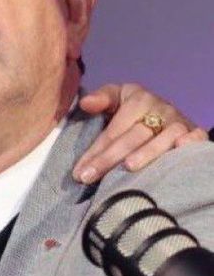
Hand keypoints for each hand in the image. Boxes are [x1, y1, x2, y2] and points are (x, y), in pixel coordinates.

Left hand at [73, 83, 206, 183]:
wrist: (166, 113)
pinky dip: (188, 145)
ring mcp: (179, 122)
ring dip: (146, 154)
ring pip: (162, 140)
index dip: (95, 150)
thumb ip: (102, 99)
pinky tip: (176, 155)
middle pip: (133, 136)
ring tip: (128, 168)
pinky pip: (195, 139)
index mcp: (139, 100)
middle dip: (109, 158)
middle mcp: (161, 110)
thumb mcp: (117, 98)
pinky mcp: (195, 132)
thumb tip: (85, 103)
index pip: (114, 129)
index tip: (79, 172)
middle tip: (89, 177)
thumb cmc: (133, 110)